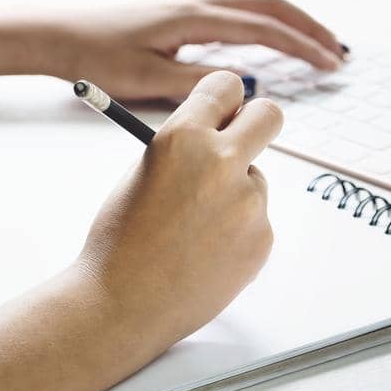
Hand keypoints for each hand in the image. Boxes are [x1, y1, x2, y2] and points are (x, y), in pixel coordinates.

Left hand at [44, 0, 344, 100]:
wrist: (49, 28)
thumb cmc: (90, 54)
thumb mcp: (145, 80)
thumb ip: (199, 85)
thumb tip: (249, 86)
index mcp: (193, 15)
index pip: (263, 29)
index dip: (302, 47)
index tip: (330, 64)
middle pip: (269, 3)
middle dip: (308, 25)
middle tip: (338, 51)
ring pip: (253, 0)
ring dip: (288, 19)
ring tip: (313, 41)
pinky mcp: (176, 5)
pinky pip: (234, 5)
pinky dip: (263, 17)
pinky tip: (266, 36)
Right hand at [74, 71, 280, 345]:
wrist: (123, 304)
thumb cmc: (121, 239)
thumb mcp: (145, 170)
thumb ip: (187, 147)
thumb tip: (223, 132)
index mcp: (183, 136)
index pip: (226, 86)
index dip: (224, 99)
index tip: (225, 109)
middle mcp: (222, 161)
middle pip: (269, 116)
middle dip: (257, 121)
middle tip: (242, 139)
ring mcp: (248, 201)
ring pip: (255, 178)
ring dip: (235, 193)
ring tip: (193, 229)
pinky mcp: (263, 238)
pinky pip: (255, 219)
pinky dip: (236, 231)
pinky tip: (203, 253)